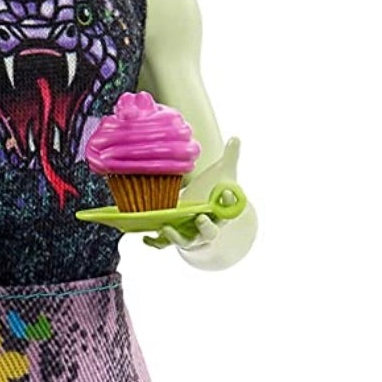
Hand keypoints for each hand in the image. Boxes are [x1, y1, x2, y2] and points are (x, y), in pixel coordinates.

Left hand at [154, 138, 257, 270]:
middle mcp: (208, 228)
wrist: (204, 216)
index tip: (225, 192)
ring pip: (185, 241)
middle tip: (201, 218)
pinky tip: (145, 237)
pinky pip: (165, 244)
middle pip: (210, 232)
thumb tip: (236, 138)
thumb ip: (231, 158)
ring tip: (166, 228)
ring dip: (176, 237)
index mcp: (222, 213)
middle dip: (206, 227)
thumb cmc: (215, 195)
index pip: (229, 209)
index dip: (228, 201)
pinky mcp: (175, 237)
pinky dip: (155, 242)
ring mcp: (191, 235)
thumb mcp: (225, 176)